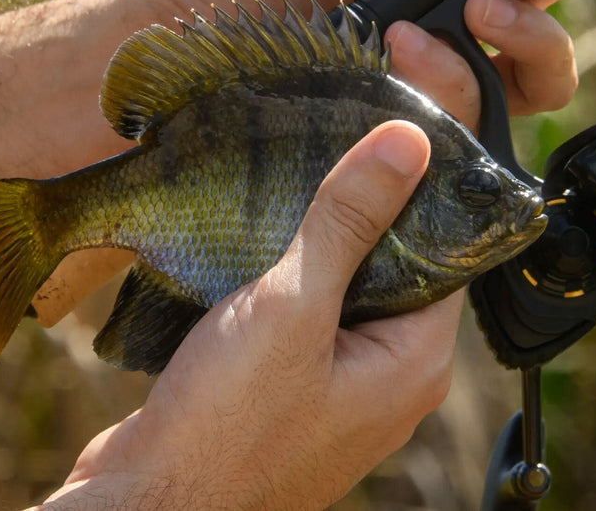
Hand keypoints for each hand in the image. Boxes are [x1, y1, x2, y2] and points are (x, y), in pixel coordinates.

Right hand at [38, 122, 455, 510]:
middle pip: (394, 266)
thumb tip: (409, 142)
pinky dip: (279, 275)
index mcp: (414, 363)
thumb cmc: (226, 426)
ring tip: (288, 166)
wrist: (149, 505)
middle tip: (336, 131)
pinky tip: (249, 229)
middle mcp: (385, 378)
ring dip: (312, 237)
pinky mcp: (282, 390)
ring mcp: (334, 387)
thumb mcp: (292, 305)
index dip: (425, 186)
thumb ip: (349, 221)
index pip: (447, 252)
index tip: (398, 122)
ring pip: (340, 288)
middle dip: (363, 204)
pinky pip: (298, 316)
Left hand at [130, 0, 595, 127]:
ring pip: (522, 84)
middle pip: (534, 15)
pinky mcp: (389, 154)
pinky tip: (427, 62)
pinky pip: (467, 138)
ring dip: (525, 36)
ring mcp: (410, 100)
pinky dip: (466, 94)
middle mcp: (422, 38)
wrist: (124, 79)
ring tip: (471, 12)